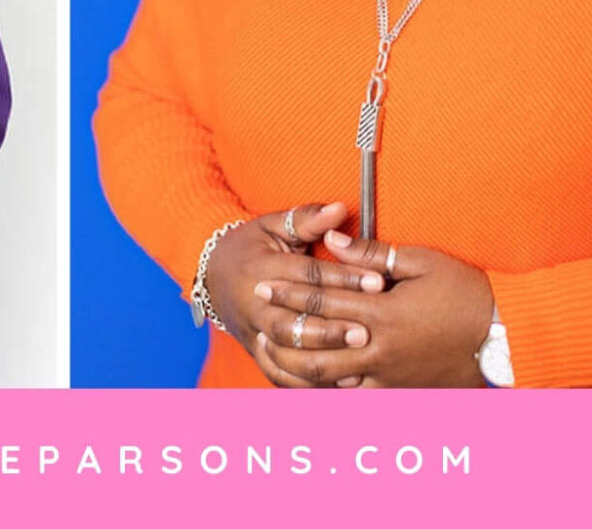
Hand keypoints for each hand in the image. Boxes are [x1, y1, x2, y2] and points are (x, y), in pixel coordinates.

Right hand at [202, 202, 385, 386]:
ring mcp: (253, 333)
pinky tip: (338, 381)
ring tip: (357, 358)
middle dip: (331, 329)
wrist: (213, 276)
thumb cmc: (251, 246)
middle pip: (293, 322)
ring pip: (287, 354)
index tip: (377, 282)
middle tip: (367, 330)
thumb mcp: (273, 225)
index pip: (307, 276)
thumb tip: (340, 209)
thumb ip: (307, 218)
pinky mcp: (257, 354)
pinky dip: (308, 382)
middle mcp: (255, 305)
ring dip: (322, 358)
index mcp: (261, 268)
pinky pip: (281, 375)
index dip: (343, 278)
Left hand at [255, 228, 495, 387]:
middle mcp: (378, 349)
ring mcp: (387, 376)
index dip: (288, 293)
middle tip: (256, 324)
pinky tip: (313, 384)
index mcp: (380, 312)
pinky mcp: (398, 393)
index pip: (322, 302)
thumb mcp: (420, 261)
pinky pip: (354, 397)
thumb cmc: (463, 292)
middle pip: (316, 345)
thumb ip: (371, 254)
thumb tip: (334, 239)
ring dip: (298, 367)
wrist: (500, 339)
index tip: (263, 284)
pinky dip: (329, 391)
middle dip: (283, 333)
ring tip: (275, 355)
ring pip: (330, 379)